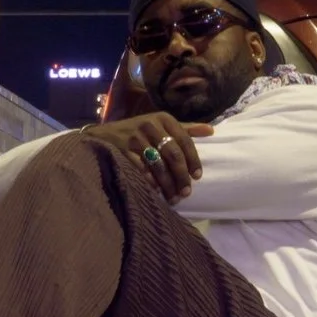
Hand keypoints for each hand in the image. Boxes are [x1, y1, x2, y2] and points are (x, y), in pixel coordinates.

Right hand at [83, 112, 213, 202]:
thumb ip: (185, 129)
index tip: (197, 176)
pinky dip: (151, 182)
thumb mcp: (161, 125)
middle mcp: (150, 125)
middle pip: (172, 154)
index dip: (193, 160)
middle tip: (186, 192)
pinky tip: (157, 192)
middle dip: (181, 176)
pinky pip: (141, 170)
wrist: (105, 134)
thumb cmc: (139, 130)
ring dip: (167, 184)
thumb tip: (211, 131)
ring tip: (173, 197)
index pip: (184, 140)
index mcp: (163, 118)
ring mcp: (136, 137)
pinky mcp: (123, 150)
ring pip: (158, 165)